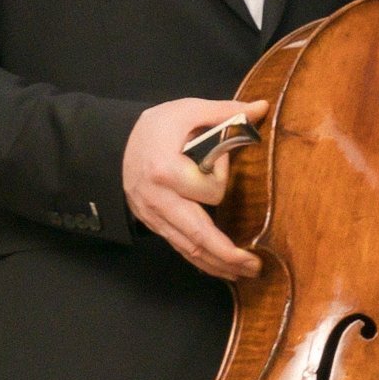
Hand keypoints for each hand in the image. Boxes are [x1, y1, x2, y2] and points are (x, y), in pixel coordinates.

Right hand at [120, 95, 263, 277]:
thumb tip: (263, 107)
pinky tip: (222, 270)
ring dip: (218, 265)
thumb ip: (225, 113)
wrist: (115, 144)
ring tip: (246, 272)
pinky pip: (181, 248)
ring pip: (189, 249)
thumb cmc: (156, 127)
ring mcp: (155, 216)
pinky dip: (202, 262)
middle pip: (198, 236)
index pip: (209, 189)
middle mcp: (159, 200)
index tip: (220, 154)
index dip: (221, 175)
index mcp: (166, 170)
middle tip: (256, 265)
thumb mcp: (188, 111)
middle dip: (227, 254)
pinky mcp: (155, 224)